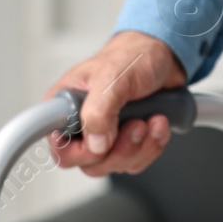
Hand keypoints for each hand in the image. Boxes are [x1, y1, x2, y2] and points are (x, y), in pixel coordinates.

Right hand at [46, 32, 187, 176]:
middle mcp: (81, 123)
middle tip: (137, 124)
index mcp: (65, 106)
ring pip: (116, 165)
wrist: (164, 56)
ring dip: (141, 146)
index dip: (78, 153)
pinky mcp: (127, 140)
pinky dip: (152, 145)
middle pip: (90, 163)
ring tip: (152, 119)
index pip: (58, 147)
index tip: (100, 143)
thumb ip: (100, 110)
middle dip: (120, 150)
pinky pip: (136, 161)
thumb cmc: (133, 57)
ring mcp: (105, 134)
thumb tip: (96, 143)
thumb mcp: (113, 76)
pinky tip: (157, 124)